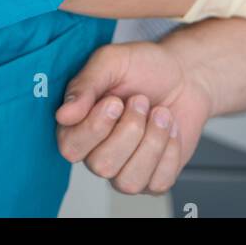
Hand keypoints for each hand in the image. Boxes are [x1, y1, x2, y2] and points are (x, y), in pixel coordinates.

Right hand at [55, 37, 211, 195]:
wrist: (183, 73)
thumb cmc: (143, 66)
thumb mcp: (110, 61)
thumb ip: (85, 85)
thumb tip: (63, 115)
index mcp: (79, 125)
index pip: (70, 147)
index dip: (94, 128)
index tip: (115, 101)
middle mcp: (98, 153)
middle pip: (102, 166)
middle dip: (130, 129)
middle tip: (141, 101)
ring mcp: (126, 170)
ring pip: (129, 182)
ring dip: (152, 141)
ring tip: (160, 113)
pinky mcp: (153, 180)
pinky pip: (158, 183)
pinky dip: (170, 151)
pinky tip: (170, 129)